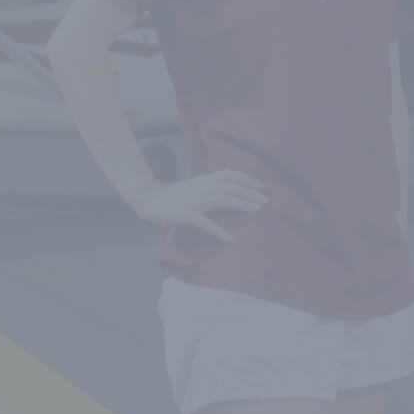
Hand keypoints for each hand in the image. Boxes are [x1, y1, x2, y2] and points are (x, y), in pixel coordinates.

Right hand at [128, 170, 266, 241]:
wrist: (148, 197)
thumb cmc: (170, 195)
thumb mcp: (192, 187)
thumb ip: (208, 187)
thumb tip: (226, 192)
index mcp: (202, 180)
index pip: (228, 175)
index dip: (246, 178)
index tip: (261, 185)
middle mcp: (201, 188)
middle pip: (230, 186)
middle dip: (249, 192)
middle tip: (266, 200)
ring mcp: (193, 200)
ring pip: (222, 199)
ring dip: (241, 204)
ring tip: (256, 210)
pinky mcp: (185, 214)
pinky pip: (205, 223)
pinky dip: (219, 230)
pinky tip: (230, 238)